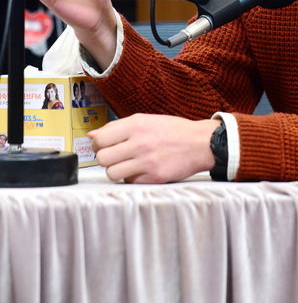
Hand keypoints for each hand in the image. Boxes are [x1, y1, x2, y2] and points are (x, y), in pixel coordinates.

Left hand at [89, 113, 217, 183]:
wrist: (200, 143)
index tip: (104, 146)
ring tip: (128, 165)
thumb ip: (118, 127)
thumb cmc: (173, 130)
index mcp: (136, 125)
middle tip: (116, 157)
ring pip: (112, 173)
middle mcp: (139, 142)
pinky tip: (142, 170)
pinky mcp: (153, 177)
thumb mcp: (146, 120)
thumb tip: (92, 135)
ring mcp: (146, 161)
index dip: (98, 145)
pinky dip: (132, 178)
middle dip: (106, 159)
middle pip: (102, 158)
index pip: (100, 139)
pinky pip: (129, 182)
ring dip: (117, 171)